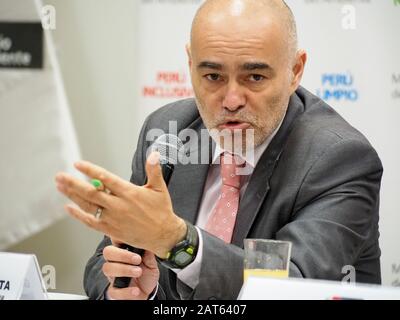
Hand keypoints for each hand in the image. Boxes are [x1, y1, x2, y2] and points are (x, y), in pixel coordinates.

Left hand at [55, 151, 186, 257]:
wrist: (163, 235)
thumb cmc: (162, 211)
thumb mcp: (159, 188)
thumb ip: (154, 170)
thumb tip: (154, 154)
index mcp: (129, 193)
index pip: (105, 178)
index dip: (90, 170)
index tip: (78, 164)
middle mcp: (118, 205)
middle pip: (91, 192)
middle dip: (73, 183)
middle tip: (60, 176)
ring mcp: (113, 218)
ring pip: (88, 205)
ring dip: (73, 196)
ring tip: (60, 187)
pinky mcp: (111, 230)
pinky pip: (91, 222)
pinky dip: (79, 215)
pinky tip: (69, 208)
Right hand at [103, 240, 158, 299]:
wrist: (147, 292)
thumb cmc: (146, 274)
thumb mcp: (151, 263)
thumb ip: (149, 254)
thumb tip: (150, 243)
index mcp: (124, 253)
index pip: (115, 240)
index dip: (119, 237)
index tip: (130, 239)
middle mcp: (115, 263)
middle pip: (108, 252)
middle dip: (122, 254)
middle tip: (137, 259)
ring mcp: (113, 277)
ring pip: (108, 269)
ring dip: (124, 270)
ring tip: (138, 272)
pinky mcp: (114, 292)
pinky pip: (114, 290)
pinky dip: (126, 291)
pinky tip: (135, 290)